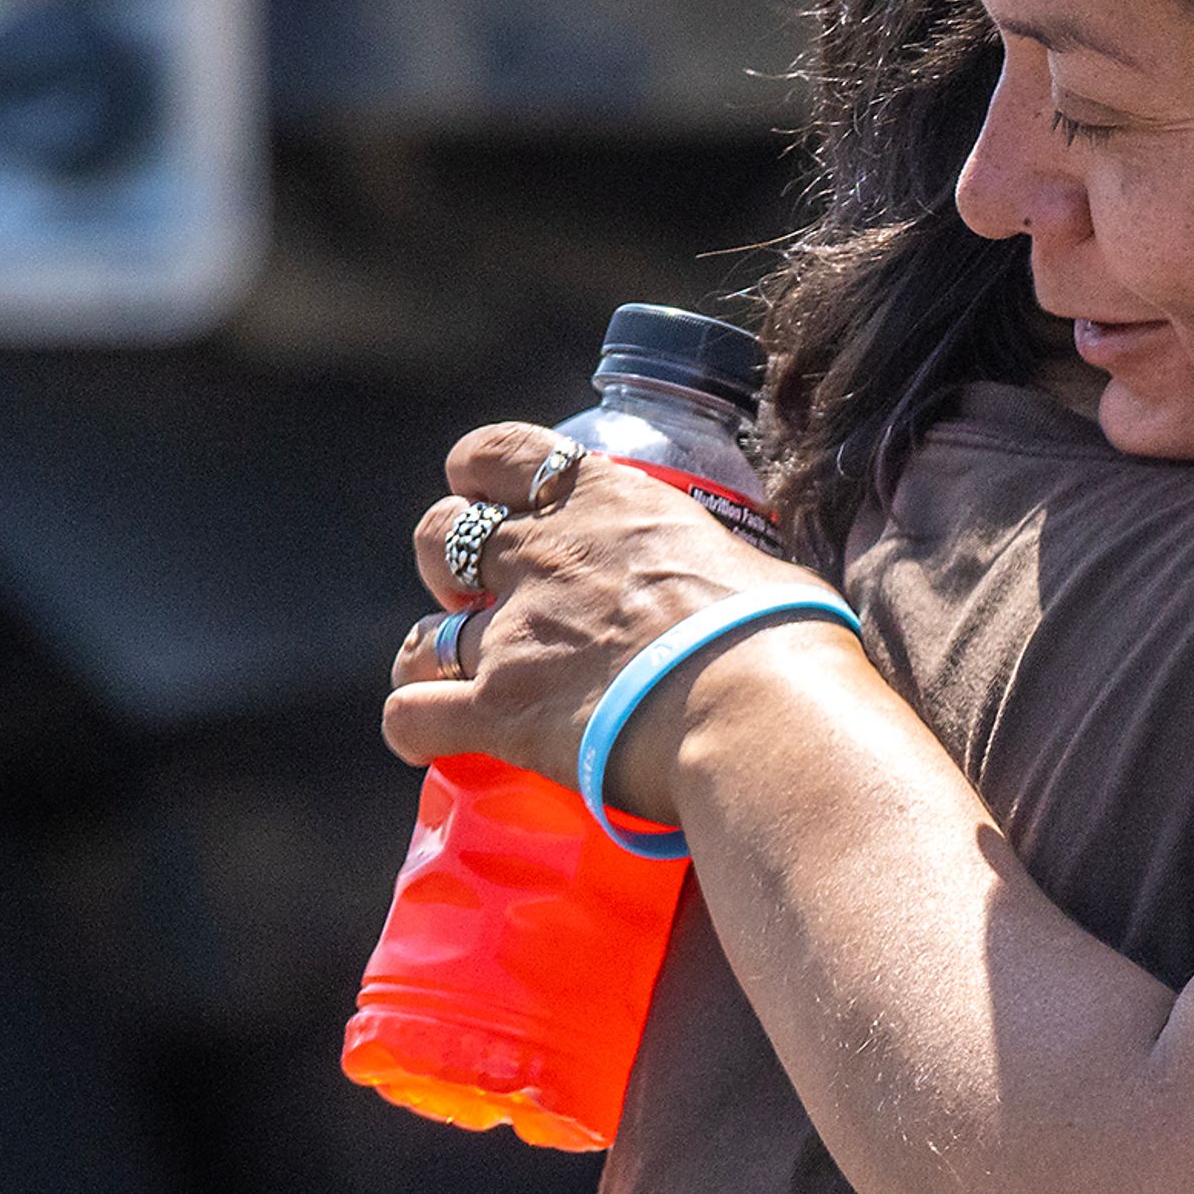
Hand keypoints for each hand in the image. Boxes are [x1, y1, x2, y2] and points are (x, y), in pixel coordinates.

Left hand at [385, 427, 843, 814]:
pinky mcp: (498, 711)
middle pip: (438, 535)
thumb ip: (718, 572)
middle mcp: (542, 555)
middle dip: (449, 566)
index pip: (501, 452)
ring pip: (417, 636)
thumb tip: (739, 599)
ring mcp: (511, 634)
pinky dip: (412, 726)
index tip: (490, 499)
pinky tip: (426, 741)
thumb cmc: (783, 638)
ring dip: (428, 654)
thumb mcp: (758, 569)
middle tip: (486, 599)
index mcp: (606, 502)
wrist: (757, 709)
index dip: (480, 474)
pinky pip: (410, 714)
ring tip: (453, 677)